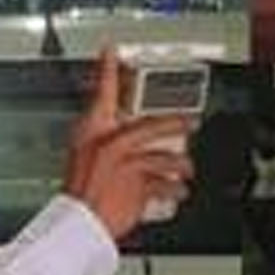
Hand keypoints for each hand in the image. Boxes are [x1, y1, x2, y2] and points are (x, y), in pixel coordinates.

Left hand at [63, 46, 195, 238]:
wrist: (87, 226)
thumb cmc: (87, 186)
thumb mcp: (115, 148)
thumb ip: (142, 132)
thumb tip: (164, 125)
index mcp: (96, 125)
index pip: (104, 87)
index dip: (108, 66)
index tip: (110, 48)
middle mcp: (110, 142)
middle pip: (144, 123)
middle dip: (166, 124)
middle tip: (185, 119)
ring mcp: (122, 166)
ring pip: (156, 154)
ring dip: (175, 162)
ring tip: (186, 168)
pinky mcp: (132, 189)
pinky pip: (158, 183)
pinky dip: (171, 187)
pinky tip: (179, 190)